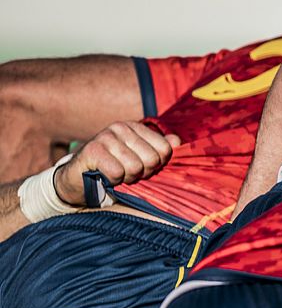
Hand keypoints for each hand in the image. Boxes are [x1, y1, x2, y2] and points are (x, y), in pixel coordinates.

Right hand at [54, 121, 180, 205]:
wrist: (78, 179)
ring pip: (135, 168)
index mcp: (135, 127)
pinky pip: (117, 173)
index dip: (157, 165)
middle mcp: (120, 127)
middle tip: (127, 173)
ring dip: (126, 178)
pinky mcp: (91, 151)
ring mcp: (104, 137)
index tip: (143, 167)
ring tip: (116, 174)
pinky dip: (113, 181)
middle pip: (151, 159)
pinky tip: (104, 176)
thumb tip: (177, 141)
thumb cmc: (113, 169)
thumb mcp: (140, 158)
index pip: (165, 149)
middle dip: (142, 173)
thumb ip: (160, 149)